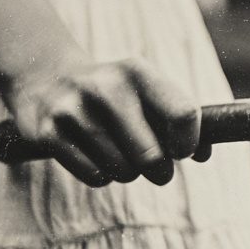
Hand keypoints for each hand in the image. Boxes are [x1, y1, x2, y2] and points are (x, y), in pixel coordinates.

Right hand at [2, 56, 204, 186]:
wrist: (46, 81)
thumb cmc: (116, 97)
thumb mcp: (147, 92)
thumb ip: (180, 119)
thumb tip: (203, 154)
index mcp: (138, 71)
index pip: (183, 114)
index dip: (188, 142)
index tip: (181, 151)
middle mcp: (105, 86)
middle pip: (152, 155)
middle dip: (160, 170)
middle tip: (156, 167)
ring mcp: (74, 109)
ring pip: (123, 170)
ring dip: (129, 172)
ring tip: (120, 155)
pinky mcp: (48, 133)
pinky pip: (95, 176)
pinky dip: (103, 176)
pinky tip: (96, 157)